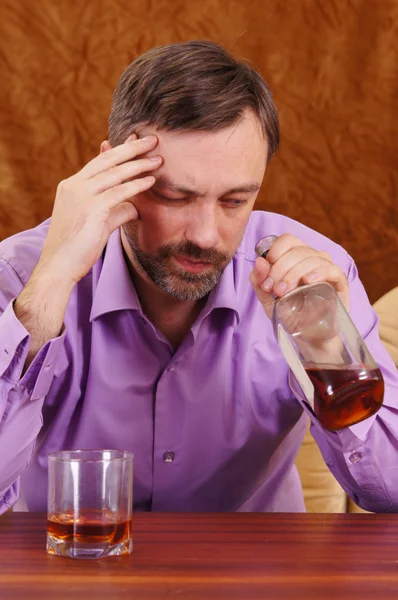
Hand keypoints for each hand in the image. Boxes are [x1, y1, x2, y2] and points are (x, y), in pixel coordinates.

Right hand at [39, 134, 161, 283]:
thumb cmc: (76, 249)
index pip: (98, 163)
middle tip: (152, 139)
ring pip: (115, 173)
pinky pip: (119, 192)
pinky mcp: (91, 209)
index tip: (135, 141)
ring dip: (139, 165)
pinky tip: (150, 181)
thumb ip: (114, 211)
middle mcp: (74, 186)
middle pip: (107, 160)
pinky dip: (136, 185)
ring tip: (157, 159)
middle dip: (132, 148)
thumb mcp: (96, 224)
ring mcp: (81, 196)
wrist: (58, 266)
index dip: (119, 151)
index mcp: (71, 186)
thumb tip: (135, 207)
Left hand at [249, 233, 348, 318]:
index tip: (267, 274)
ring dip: (294, 274)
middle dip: (281, 269)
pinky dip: (318, 272)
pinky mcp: (339, 283)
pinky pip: (332, 269)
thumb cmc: (289, 314)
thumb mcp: (268, 298)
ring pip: (312, 258)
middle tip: (274, 289)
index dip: (275, 252)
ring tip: (284, 292)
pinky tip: (307, 282)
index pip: (287, 240)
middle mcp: (312, 259)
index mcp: (296, 258)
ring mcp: (327, 269)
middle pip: (297, 250)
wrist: (306, 336)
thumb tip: (259, 261)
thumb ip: (260, 280)